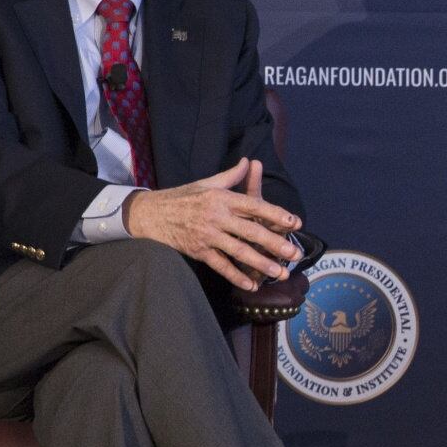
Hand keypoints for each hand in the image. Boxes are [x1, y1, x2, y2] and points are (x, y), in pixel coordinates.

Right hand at [121, 159, 298, 291]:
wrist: (151, 213)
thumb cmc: (184, 197)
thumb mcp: (207, 183)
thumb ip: (231, 176)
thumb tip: (249, 162)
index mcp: (222, 198)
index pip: (254, 205)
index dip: (275, 214)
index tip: (294, 222)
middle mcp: (216, 216)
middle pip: (251, 231)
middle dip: (275, 244)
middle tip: (295, 254)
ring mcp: (208, 235)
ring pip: (239, 251)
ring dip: (261, 264)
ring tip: (280, 273)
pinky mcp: (199, 251)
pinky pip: (221, 266)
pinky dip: (236, 276)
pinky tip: (252, 285)